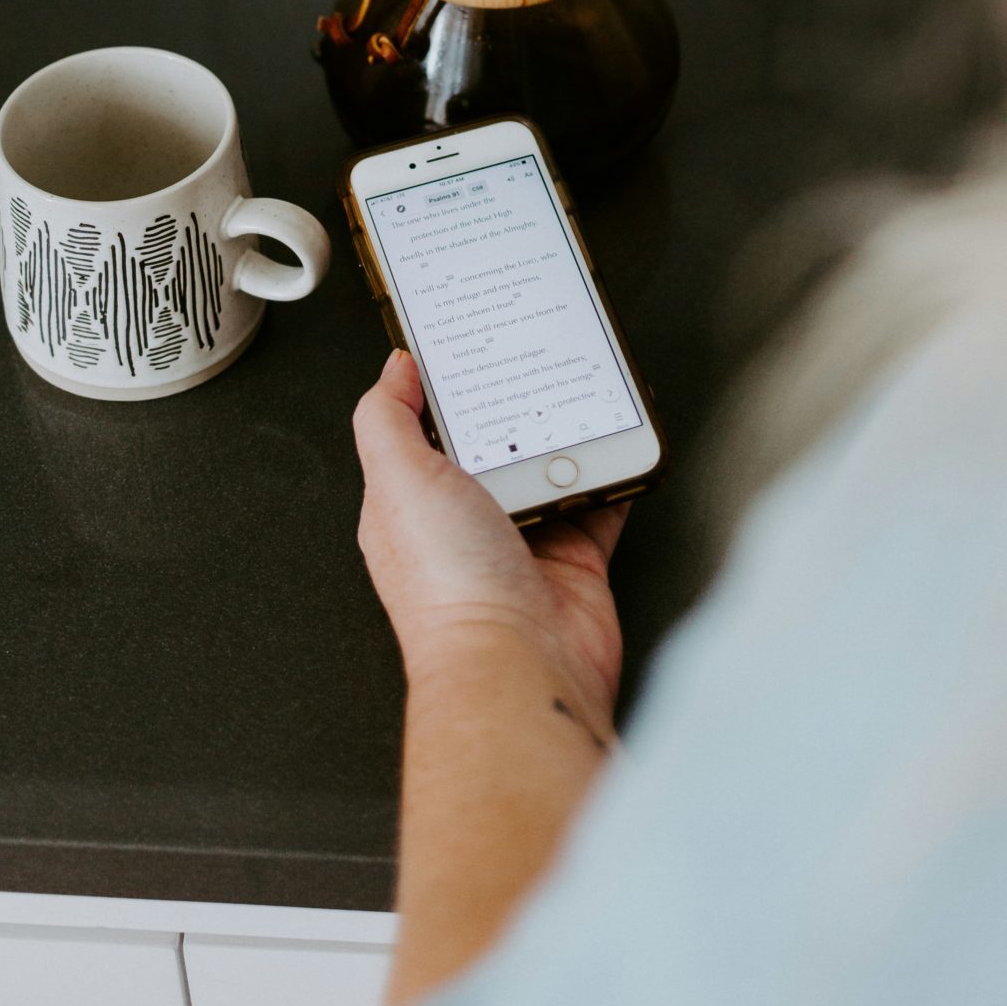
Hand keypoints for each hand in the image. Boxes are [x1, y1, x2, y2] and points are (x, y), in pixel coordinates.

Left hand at [353, 350, 627, 731]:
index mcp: (411, 502)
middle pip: (493, 441)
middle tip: (535, 353)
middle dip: (514, 403)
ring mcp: (523, 541)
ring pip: (550, 465)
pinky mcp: (574, 558)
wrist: (518, 662)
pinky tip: (620, 439)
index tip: (469, 342)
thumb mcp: (397, 479)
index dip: (442, 385)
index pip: (424, 427)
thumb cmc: (449, 588)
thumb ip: (386, 417)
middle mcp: (465, 522)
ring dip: (568, 431)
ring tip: (583, 385)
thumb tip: (394, 369)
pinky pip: (600, 501)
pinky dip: (614, 472)